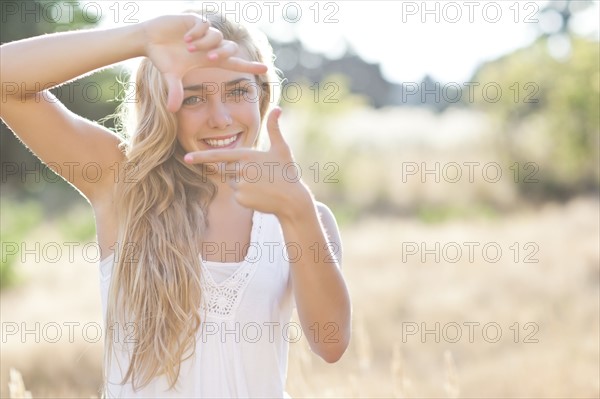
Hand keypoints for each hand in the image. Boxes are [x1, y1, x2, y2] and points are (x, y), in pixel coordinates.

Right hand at [142, 14, 267, 111]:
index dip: (249, 66)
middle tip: (209, 58)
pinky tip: (185, 38)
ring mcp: (204, 33)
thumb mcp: (170, 76)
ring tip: (188, 48)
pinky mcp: (195, 20)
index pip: (234, 63)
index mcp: (209, 59)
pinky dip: (197, 33)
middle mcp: (210, 46)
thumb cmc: (162, 58)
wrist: (148, 39)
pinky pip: (204, 26)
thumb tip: (172, 109)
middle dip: (222, 53)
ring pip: (217, 36)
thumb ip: (175, 91)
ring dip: (205, 43)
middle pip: (230, 48)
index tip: (266, 69)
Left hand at [183, 107, 311, 218]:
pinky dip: (246, 196)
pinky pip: (237, 196)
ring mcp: (240, 185)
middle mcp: (241, 169)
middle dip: (241, 173)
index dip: (202, 157)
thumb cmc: (287, 172)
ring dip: (243, 184)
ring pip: (232, 183)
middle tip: (260, 177)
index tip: (186, 158)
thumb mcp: (282, 149)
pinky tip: (260, 195)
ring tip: (262, 186)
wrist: (292, 199)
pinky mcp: (241, 199)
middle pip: (228, 170)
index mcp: (247, 155)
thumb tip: (277, 108)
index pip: (219, 156)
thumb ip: (275, 129)